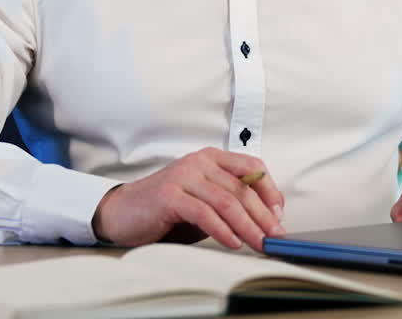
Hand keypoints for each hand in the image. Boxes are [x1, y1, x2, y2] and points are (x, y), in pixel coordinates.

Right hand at [91, 148, 285, 251]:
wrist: (122, 213)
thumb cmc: (165, 210)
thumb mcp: (204, 202)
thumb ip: (230, 203)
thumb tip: (265, 220)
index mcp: (211, 158)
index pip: (253, 168)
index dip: (270, 191)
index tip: (280, 215)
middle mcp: (199, 162)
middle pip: (242, 189)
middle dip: (264, 216)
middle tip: (276, 237)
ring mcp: (184, 176)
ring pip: (227, 201)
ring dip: (248, 226)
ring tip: (259, 243)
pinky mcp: (170, 195)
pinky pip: (204, 213)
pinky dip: (222, 230)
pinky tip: (233, 242)